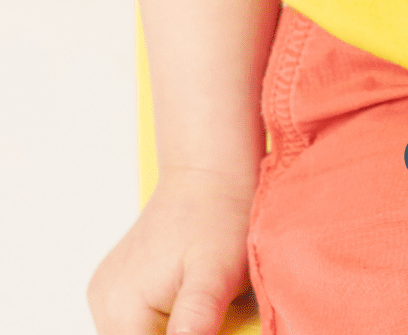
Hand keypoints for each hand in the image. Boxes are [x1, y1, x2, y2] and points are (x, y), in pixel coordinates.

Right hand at [87, 166, 254, 334]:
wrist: (210, 173)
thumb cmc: (219, 217)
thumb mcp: (217, 272)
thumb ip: (197, 316)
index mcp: (121, 309)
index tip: (207, 324)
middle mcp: (103, 303)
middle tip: (211, 314)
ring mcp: (107, 293)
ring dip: (167, 331)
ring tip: (201, 305)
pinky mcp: (119, 286)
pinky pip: (137, 322)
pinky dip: (162, 321)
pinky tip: (187, 298)